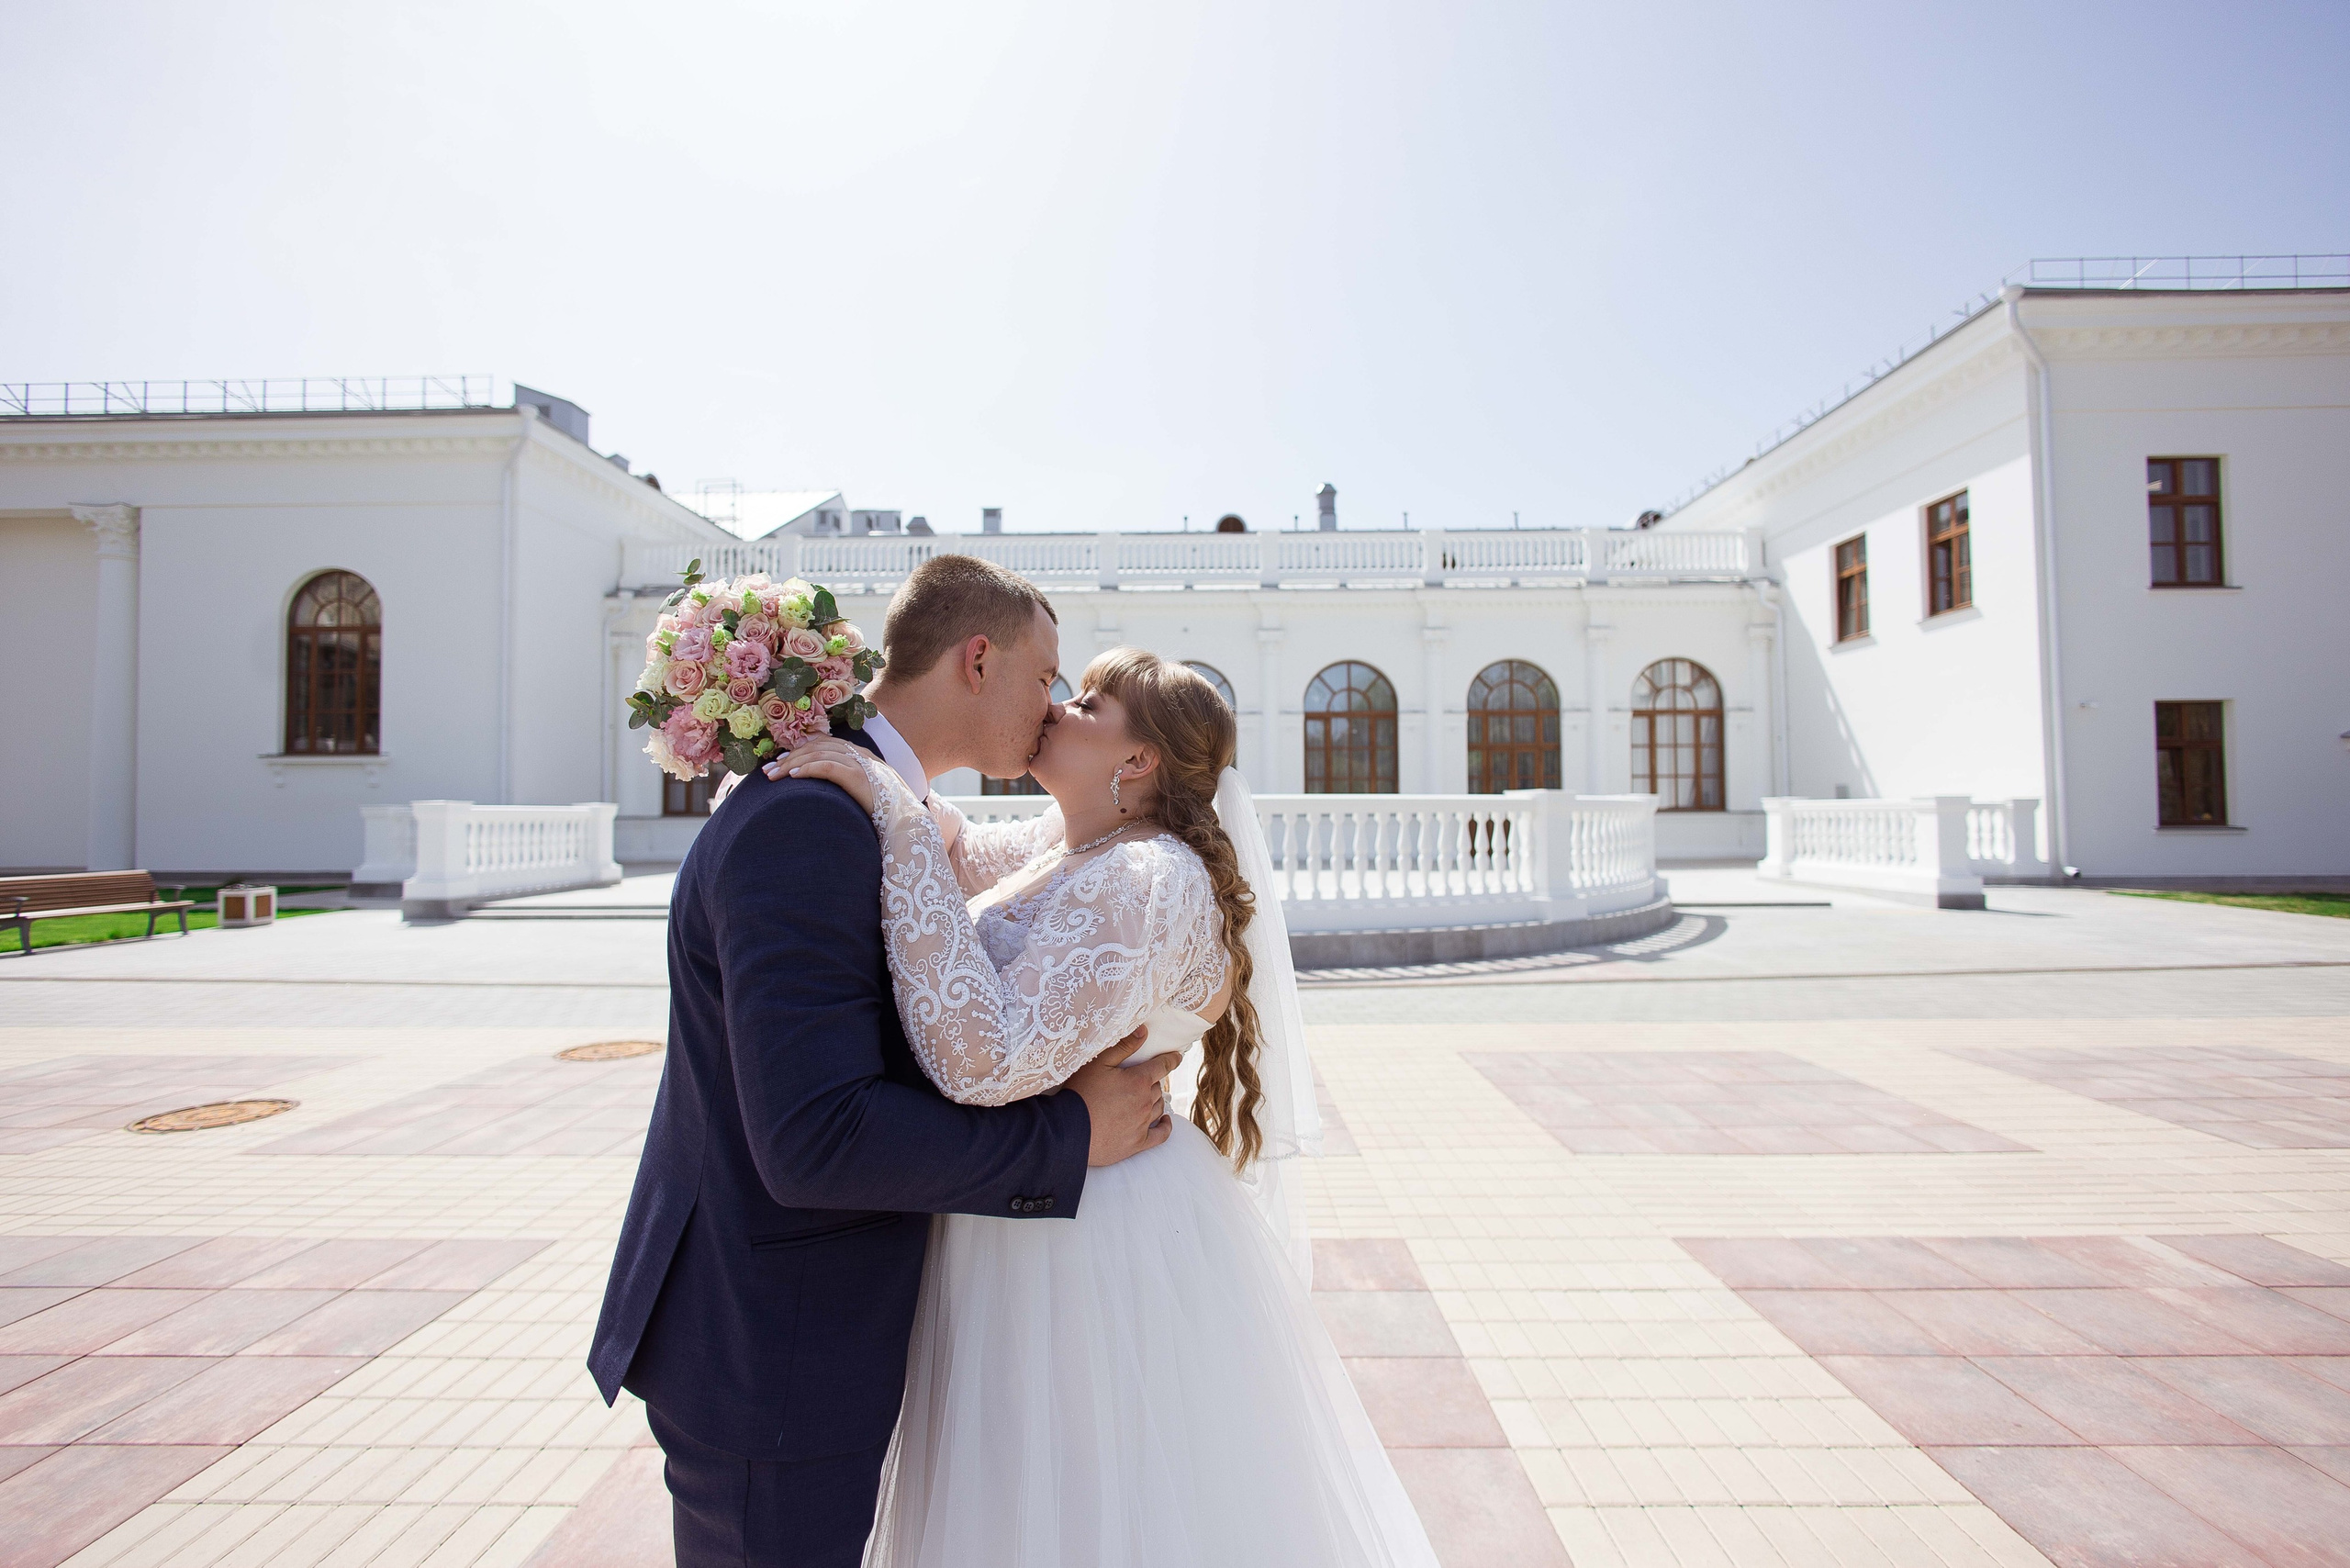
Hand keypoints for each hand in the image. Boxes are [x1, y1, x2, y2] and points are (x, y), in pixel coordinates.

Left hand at [764, 737, 875, 811]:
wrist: (909, 824)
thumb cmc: (886, 815)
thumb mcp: (865, 795)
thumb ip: (848, 786)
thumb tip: (825, 793)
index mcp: (862, 756)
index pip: (824, 744)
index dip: (800, 751)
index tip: (780, 764)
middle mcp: (861, 754)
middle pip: (817, 746)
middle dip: (790, 757)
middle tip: (768, 771)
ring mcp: (861, 763)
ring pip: (819, 753)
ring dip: (792, 763)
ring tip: (774, 775)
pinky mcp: (859, 776)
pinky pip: (828, 766)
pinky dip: (808, 768)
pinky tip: (793, 777)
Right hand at [1067, 1024, 1180, 1166]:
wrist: (1069, 1130)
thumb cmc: (1081, 1092)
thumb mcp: (1099, 1062)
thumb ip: (1124, 1046)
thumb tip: (1144, 1031)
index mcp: (1138, 1081)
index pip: (1163, 1066)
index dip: (1171, 1059)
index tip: (1177, 1057)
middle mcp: (1145, 1102)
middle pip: (1158, 1087)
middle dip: (1151, 1082)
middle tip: (1138, 1080)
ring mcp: (1142, 1124)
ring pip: (1159, 1107)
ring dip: (1154, 1100)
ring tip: (1144, 1097)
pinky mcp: (1137, 1143)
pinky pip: (1160, 1135)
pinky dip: (1165, 1126)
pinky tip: (1165, 1121)